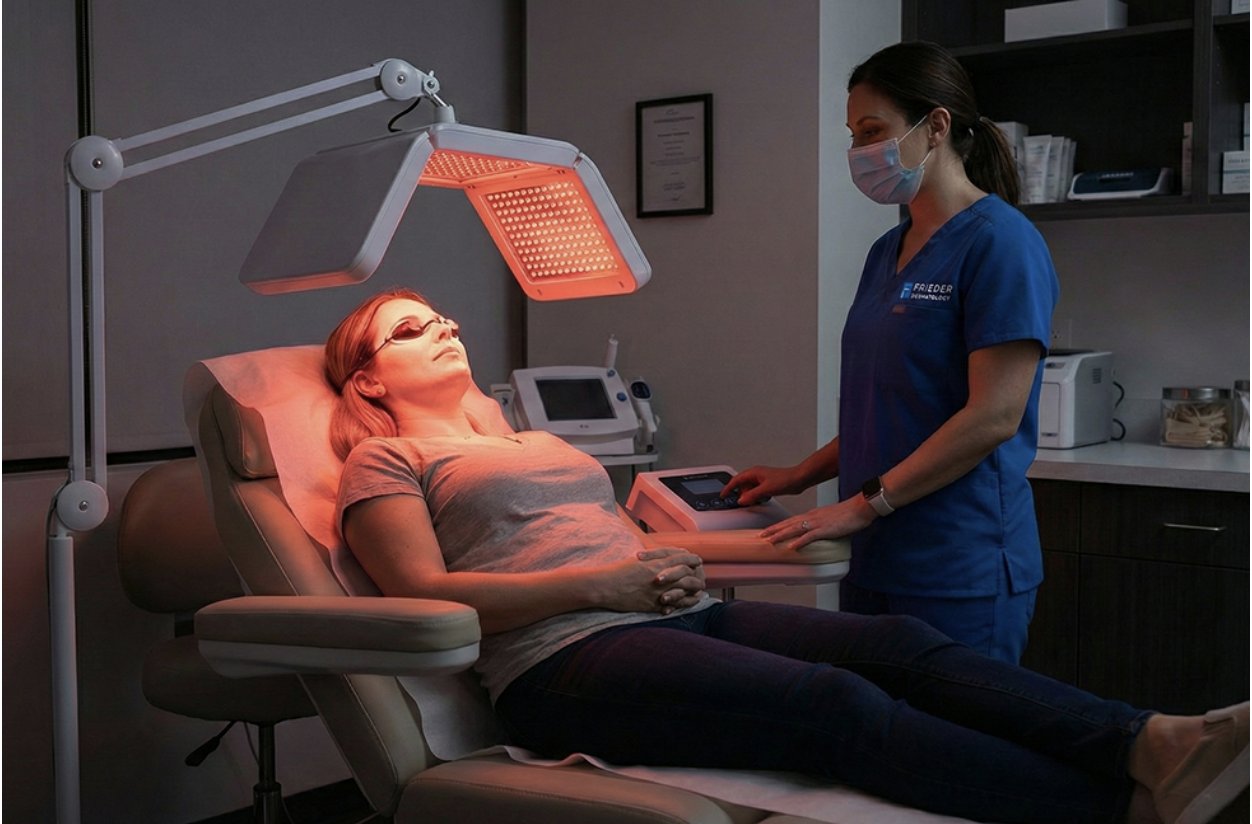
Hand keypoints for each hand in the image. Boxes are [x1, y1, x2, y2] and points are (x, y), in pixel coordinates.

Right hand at [598, 547, 704, 614]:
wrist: (606, 586)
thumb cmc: (619, 571)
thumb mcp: (638, 560)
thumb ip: (655, 557)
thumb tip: (667, 555)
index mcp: (656, 563)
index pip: (682, 559)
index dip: (692, 559)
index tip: (698, 561)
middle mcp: (660, 577)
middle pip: (686, 576)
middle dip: (697, 577)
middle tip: (702, 578)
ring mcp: (657, 592)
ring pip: (682, 591)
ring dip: (692, 592)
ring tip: (697, 593)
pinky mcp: (652, 604)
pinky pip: (670, 605)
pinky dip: (678, 604)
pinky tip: (682, 604)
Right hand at [723, 464, 806, 506]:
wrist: (799, 479)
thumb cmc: (786, 479)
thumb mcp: (766, 489)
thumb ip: (752, 495)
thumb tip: (741, 500)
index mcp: (753, 472)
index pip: (735, 480)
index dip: (728, 488)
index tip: (723, 495)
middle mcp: (756, 475)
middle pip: (742, 486)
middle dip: (743, 495)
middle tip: (746, 502)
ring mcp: (762, 480)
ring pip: (750, 490)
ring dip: (751, 496)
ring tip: (758, 500)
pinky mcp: (767, 485)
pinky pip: (757, 492)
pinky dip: (757, 497)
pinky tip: (764, 499)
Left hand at [758, 498, 875, 550]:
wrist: (860, 507)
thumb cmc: (848, 513)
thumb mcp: (830, 518)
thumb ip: (821, 526)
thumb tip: (816, 534)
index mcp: (813, 515)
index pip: (791, 520)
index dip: (778, 526)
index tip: (768, 531)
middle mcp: (812, 517)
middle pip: (788, 524)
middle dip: (773, 530)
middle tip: (761, 536)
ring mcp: (818, 523)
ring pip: (794, 529)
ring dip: (781, 535)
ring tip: (769, 541)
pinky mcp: (826, 529)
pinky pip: (810, 536)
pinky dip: (800, 542)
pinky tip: (792, 547)